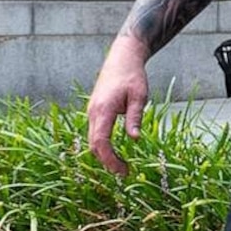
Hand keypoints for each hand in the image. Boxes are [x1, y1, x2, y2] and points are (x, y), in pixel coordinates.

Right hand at [85, 35, 152, 175]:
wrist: (122, 57)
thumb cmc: (132, 75)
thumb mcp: (139, 97)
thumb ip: (135, 118)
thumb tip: (135, 139)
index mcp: (103, 109)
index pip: (100, 142)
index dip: (110, 159)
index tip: (123, 170)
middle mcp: (93, 112)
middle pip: (93, 145)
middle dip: (107, 161)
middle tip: (124, 172)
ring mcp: (92, 111)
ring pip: (92, 140)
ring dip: (104, 154)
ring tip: (121, 165)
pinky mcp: (95, 111)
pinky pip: (94, 132)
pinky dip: (102, 145)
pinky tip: (114, 152)